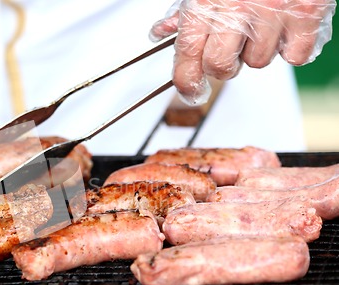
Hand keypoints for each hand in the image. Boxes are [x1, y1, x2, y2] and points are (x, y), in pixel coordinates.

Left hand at [150, 0, 335, 104]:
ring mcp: (273, 12)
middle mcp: (238, 7)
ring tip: (262, 22)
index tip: (191, 91)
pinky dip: (291, 47)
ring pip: (257, 61)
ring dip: (257, 50)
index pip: (188, 54)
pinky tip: (284, 26)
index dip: (186, 82)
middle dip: (223, 65)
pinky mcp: (307, 15)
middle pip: (221, 66)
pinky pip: (294, 56)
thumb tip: (160, 33)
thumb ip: (184, 11)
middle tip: (230, 47)